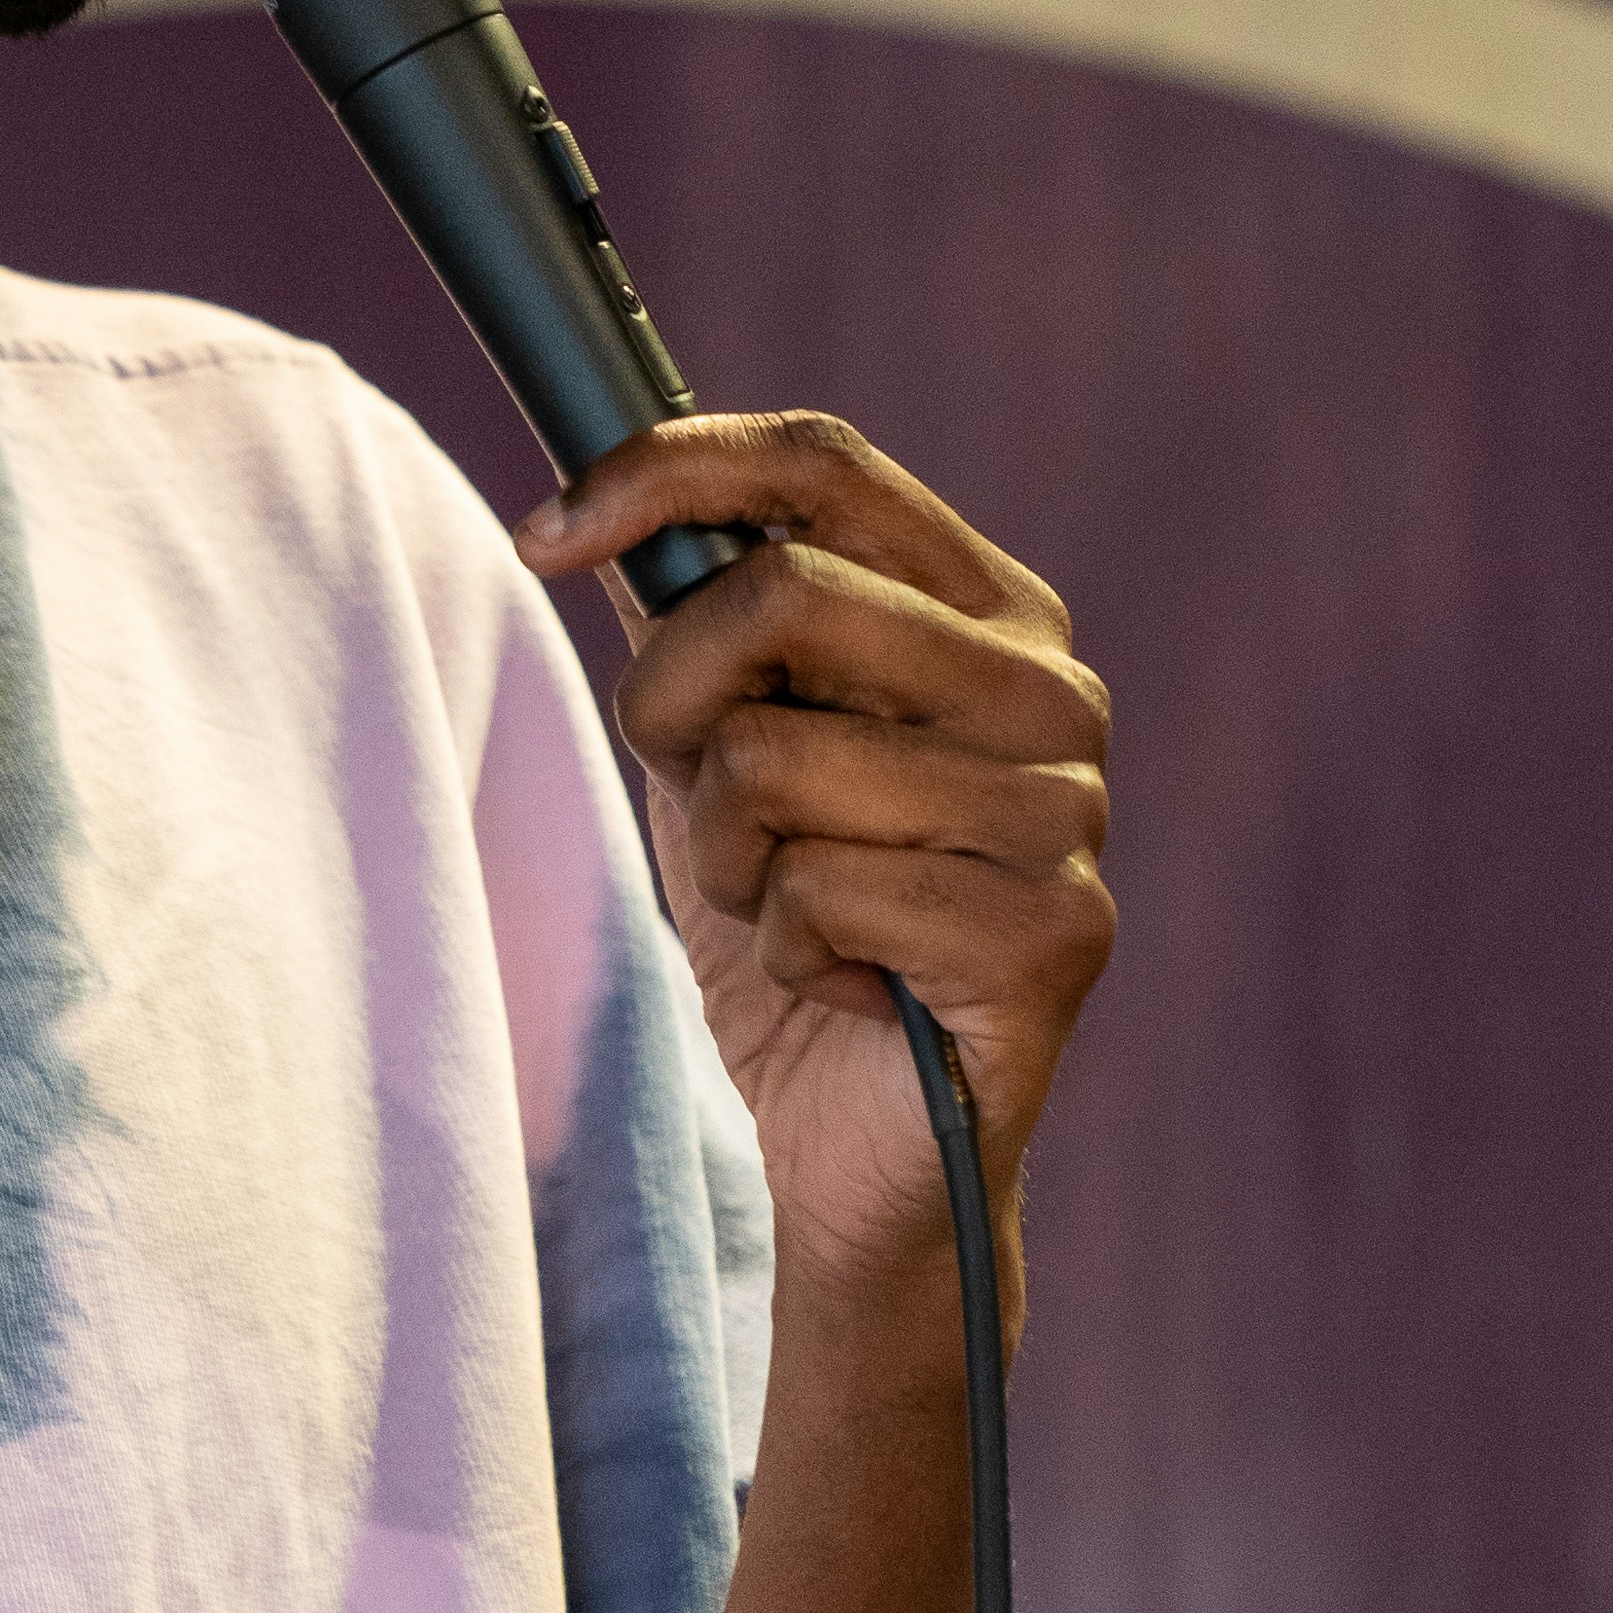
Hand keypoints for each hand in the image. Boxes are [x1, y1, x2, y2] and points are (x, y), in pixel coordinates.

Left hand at [518, 413, 1112, 1333]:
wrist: (860, 1148)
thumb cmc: (797, 927)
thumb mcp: (726, 746)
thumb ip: (698, 621)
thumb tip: (608, 507)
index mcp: (988, 612)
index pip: (827, 464)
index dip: (669, 471)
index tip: (544, 535)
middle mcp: (1051, 689)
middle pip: (786, 594)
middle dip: (673, 704)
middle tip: (693, 800)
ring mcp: (1068, 811)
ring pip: (777, 758)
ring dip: (730, 859)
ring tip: (790, 912)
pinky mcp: (1054, 934)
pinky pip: (820, 890)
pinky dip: (784, 952)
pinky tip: (845, 984)